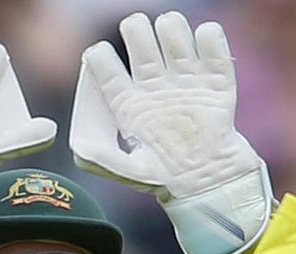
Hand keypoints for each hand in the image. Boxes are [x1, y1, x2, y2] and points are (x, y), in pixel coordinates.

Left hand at [71, 12, 269, 253]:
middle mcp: (154, 83)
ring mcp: (185, 79)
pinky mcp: (216, 81)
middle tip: (143, 46)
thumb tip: (79, 145)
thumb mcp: (130, 172)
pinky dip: (208, 36)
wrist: (211, 184)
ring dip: (172, 27)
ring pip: (172, 28)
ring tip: (176, 47)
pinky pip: (212, 42)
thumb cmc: (166, 180)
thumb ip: (102, 159)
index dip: (99, 55)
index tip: (101, 57)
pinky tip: (204, 45)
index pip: (103, 62)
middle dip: (136, 29)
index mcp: (127, 100)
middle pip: (138, 33)